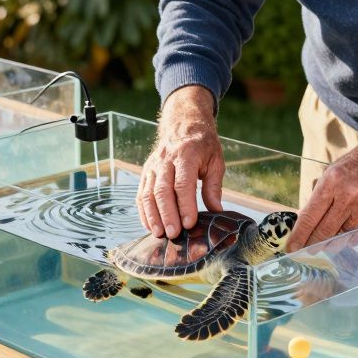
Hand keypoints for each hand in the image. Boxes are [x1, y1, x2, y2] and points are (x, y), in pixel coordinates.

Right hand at [138, 85, 224, 237]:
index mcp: (187, 155)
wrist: (183, 123)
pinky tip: (149, 225)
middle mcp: (166, 160)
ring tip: (159, 234)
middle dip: (167, 214)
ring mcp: (153, 166)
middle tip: (174, 234)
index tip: (190, 223)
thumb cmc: (202, 144)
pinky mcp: (146, 172)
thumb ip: (214, 187)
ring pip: (148, 193)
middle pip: (162, 190)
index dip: (185, 205)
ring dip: (152, 215)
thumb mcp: (215, 161)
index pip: (183, 183)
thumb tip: (216, 211)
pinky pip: (140, 193)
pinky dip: (143, 211)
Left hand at [288, 118, 357, 251]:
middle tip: (306, 250)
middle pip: (324, 231)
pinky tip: (343, 237)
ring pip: (341, 237)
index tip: (292, 247)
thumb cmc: (357, 164)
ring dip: (330, 243)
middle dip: (312, 244)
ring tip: (325, 243)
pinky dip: (348, 239)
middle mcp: (348, 195)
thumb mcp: (332, 171)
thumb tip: (306, 222)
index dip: (299, 235)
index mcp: (332, 182)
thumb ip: (320, 196)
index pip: (310, 216)